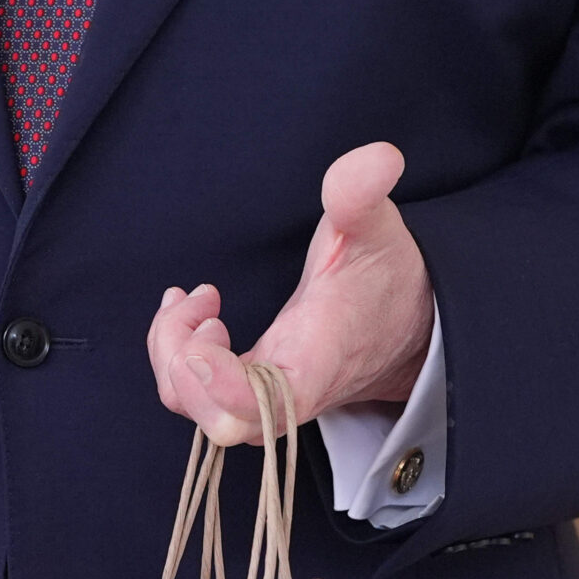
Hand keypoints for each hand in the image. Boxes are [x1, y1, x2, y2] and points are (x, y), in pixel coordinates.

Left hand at [148, 143, 432, 444]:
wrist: (405, 325)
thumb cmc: (385, 278)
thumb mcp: (376, 227)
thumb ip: (363, 194)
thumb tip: (377, 158)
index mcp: (318, 361)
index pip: (266, 403)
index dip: (222, 380)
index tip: (211, 320)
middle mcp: (288, 395)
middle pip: (216, 419)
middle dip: (183, 359)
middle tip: (202, 299)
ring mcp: (266, 401)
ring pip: (196, 408)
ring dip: (174, 354)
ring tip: (193, 299)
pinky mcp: (249, 394)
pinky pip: (196, 396)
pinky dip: (179, 357)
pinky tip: (193, 310)